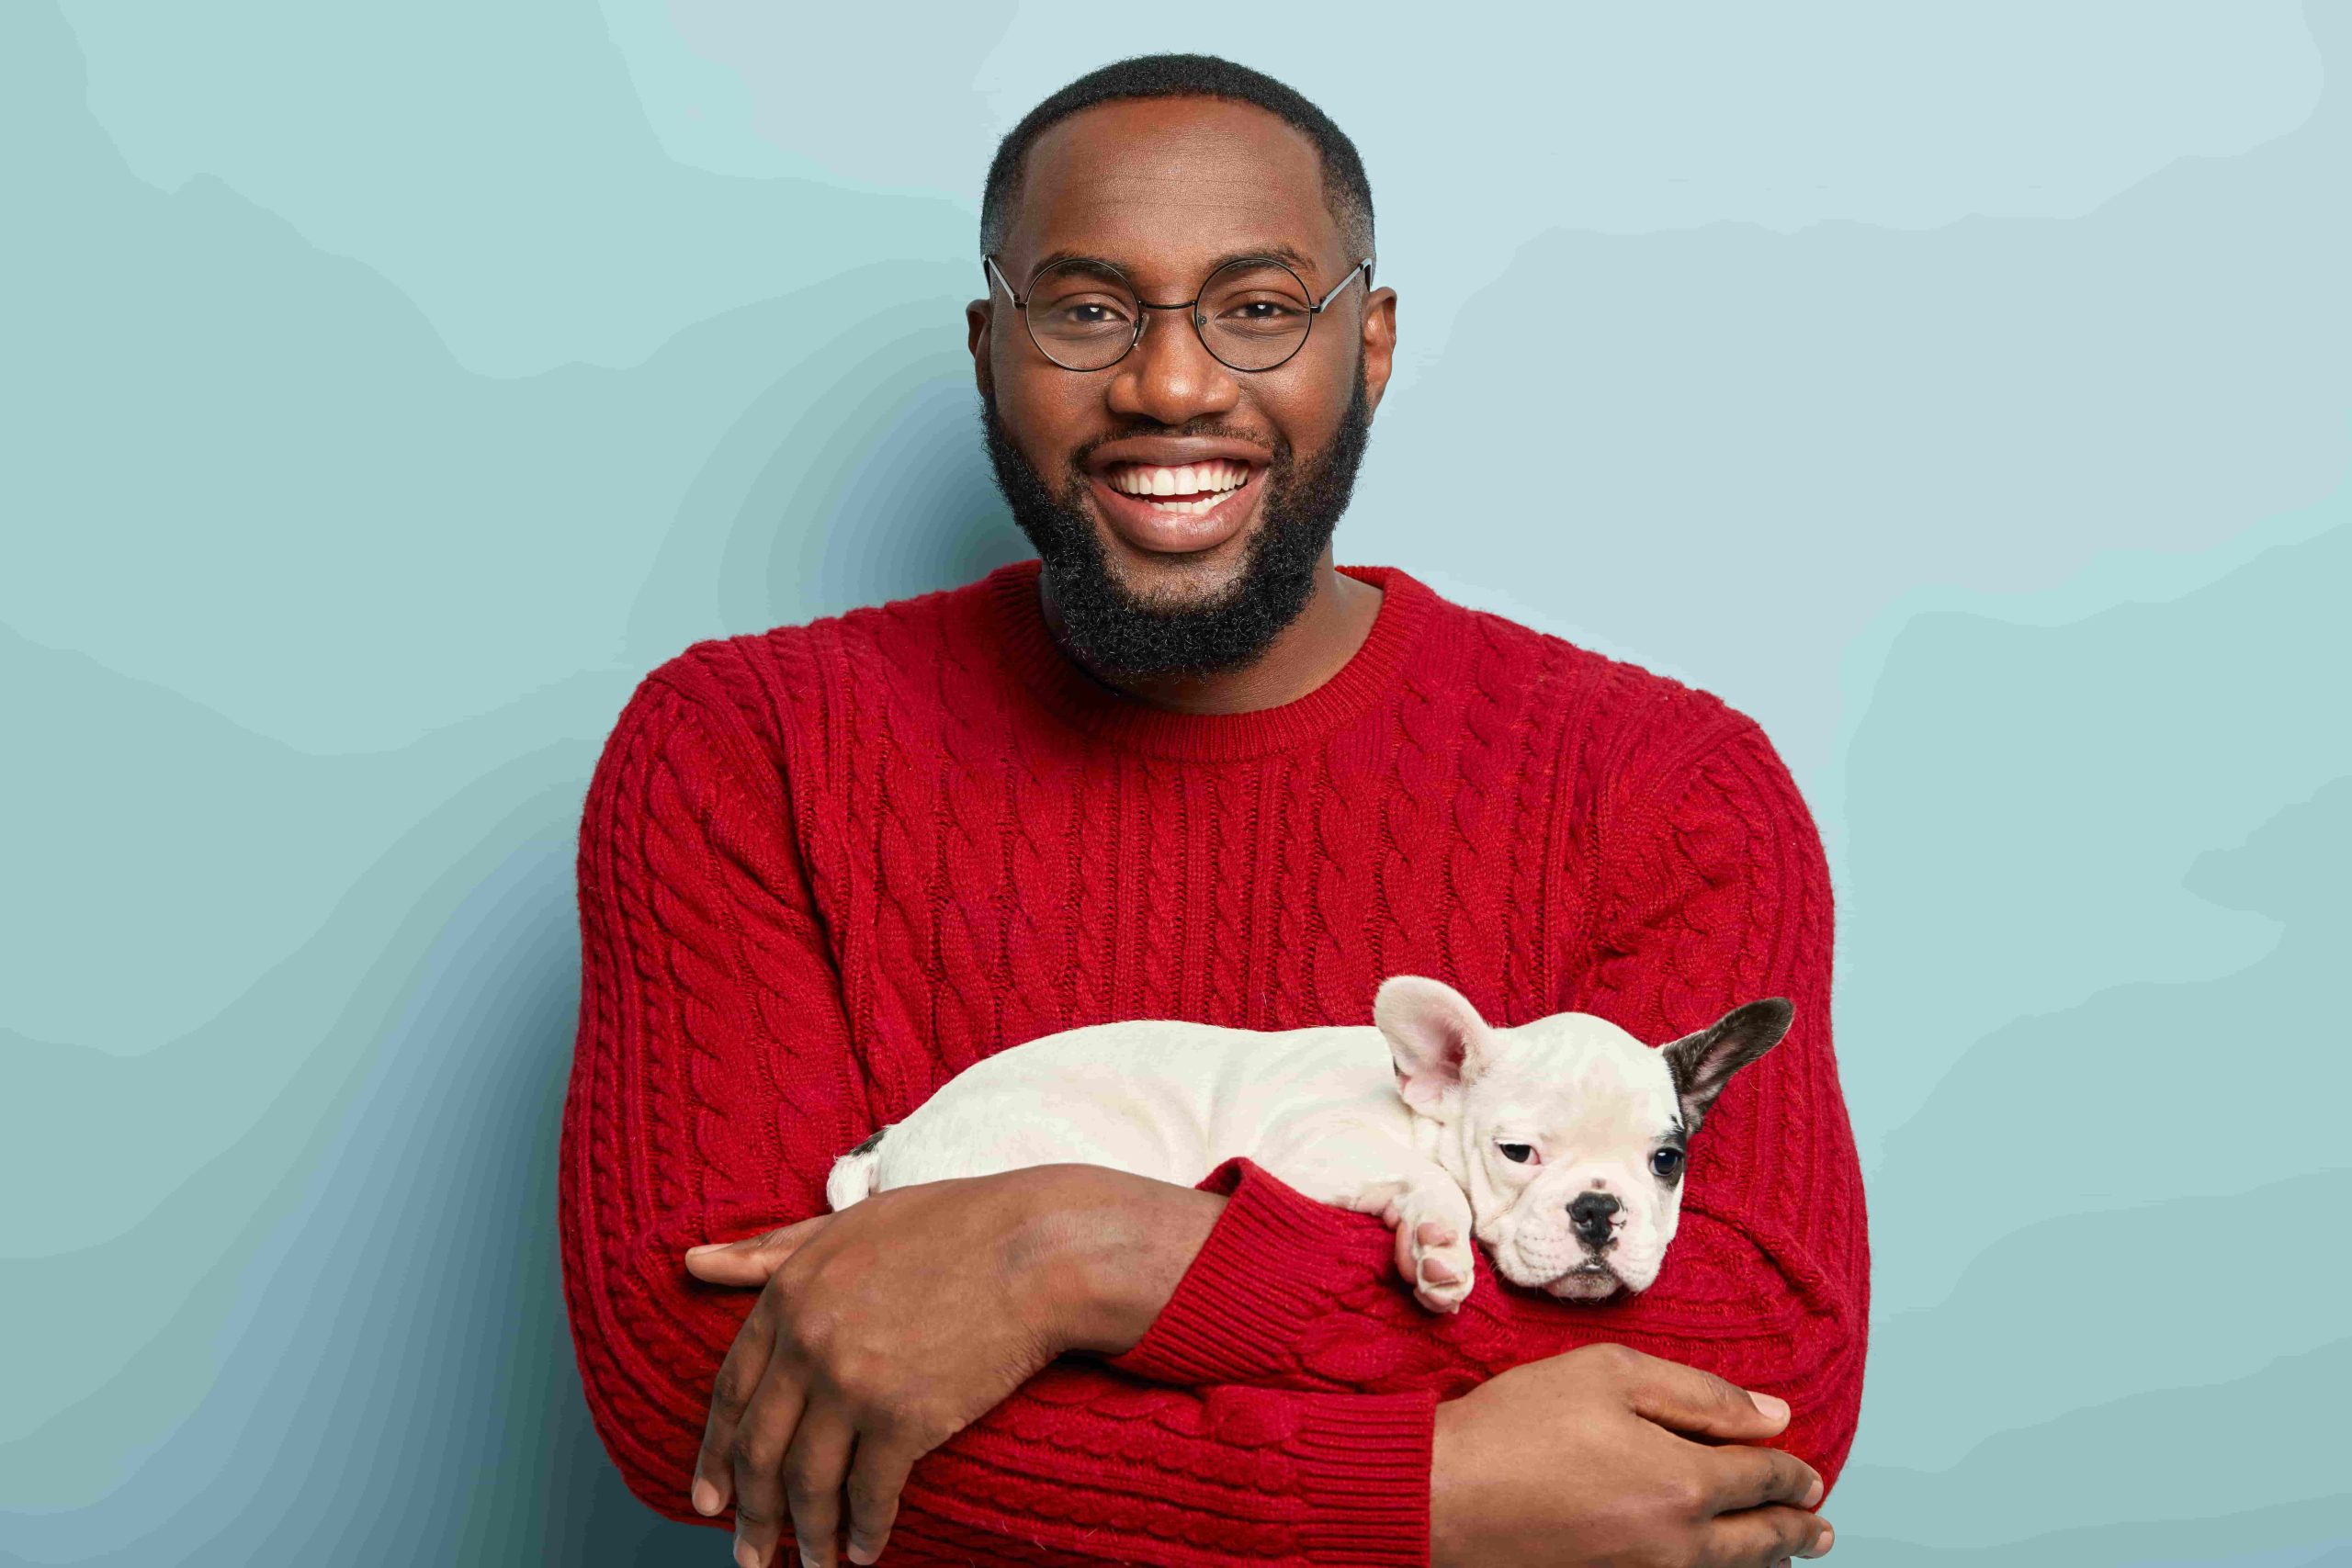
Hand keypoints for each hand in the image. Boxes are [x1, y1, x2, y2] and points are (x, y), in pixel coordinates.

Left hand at [679, 1164, 1222, 1567]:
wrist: (1036, 1248)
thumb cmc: (952, 1227)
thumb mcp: (846, 1225)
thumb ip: (768, 1249)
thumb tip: (692, 1262)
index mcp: (789, 1295)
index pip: (731, 1392)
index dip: (714, 1453)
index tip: (708, 1498)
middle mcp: (809, 1345)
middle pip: (760, 1451)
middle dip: (751, 1514)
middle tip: (748, 1554)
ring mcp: (854, 1385)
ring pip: (809, 1484)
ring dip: (807, 1536)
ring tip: (813, 1564)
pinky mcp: (906, 1420)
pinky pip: (871, 1496)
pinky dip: (865, 1532)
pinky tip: (866, 1551)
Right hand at [1428, 1343, 1832, 1567]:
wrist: (1441, 1498)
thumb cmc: (1517, 1426)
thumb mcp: (1608, 1373)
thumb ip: (1698, 1393)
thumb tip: (1773, 1414)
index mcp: (1683, 1481)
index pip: (1761, 1478)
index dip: (1792, 1475)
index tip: (1810, 1475)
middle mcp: (1677, 1542)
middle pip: (1759, 1542)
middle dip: (1796, 1531)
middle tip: (1819, 1528)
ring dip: (1765, 1562)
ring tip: (1786, 1556)